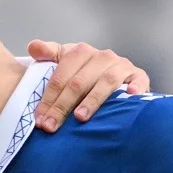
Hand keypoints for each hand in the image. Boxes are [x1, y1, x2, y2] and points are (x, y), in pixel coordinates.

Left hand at [27, 40, 150, 131]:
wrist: (117, 74)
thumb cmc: (85, 71)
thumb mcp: (65, 61)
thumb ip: (48, 54)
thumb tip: (33, 46)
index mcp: (81, 52)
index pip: (61, 76)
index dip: (49, 98)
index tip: (39, 119)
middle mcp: (102, 56)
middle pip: (79, 82)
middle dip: (62, 106)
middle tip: (51, 126)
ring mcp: (121, 66)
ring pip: (105, 82)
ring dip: (92, 100)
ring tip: (80, 117)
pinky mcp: (139, 76)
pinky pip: (138, 81)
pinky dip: (134, 88)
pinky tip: (129, 96)